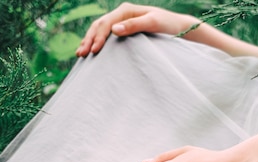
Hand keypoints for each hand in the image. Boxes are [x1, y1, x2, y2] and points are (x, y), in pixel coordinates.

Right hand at [76, 2, 198, 56]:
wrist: (177, 27)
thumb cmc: (167, 25)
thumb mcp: (152, 24)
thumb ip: (134, 26)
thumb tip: (114, 30)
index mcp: (126, 10)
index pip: (106, 23)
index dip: (98, 37)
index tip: (94, 51)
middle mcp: (122, 13)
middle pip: (99, 25)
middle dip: (89, 39)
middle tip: (81, 54)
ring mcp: (122, 21)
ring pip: (99, 29)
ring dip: (89, 40)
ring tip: (80, 53)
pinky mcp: (124, 29)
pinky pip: (105, 34)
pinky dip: (95, 41)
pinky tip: (90, 49)